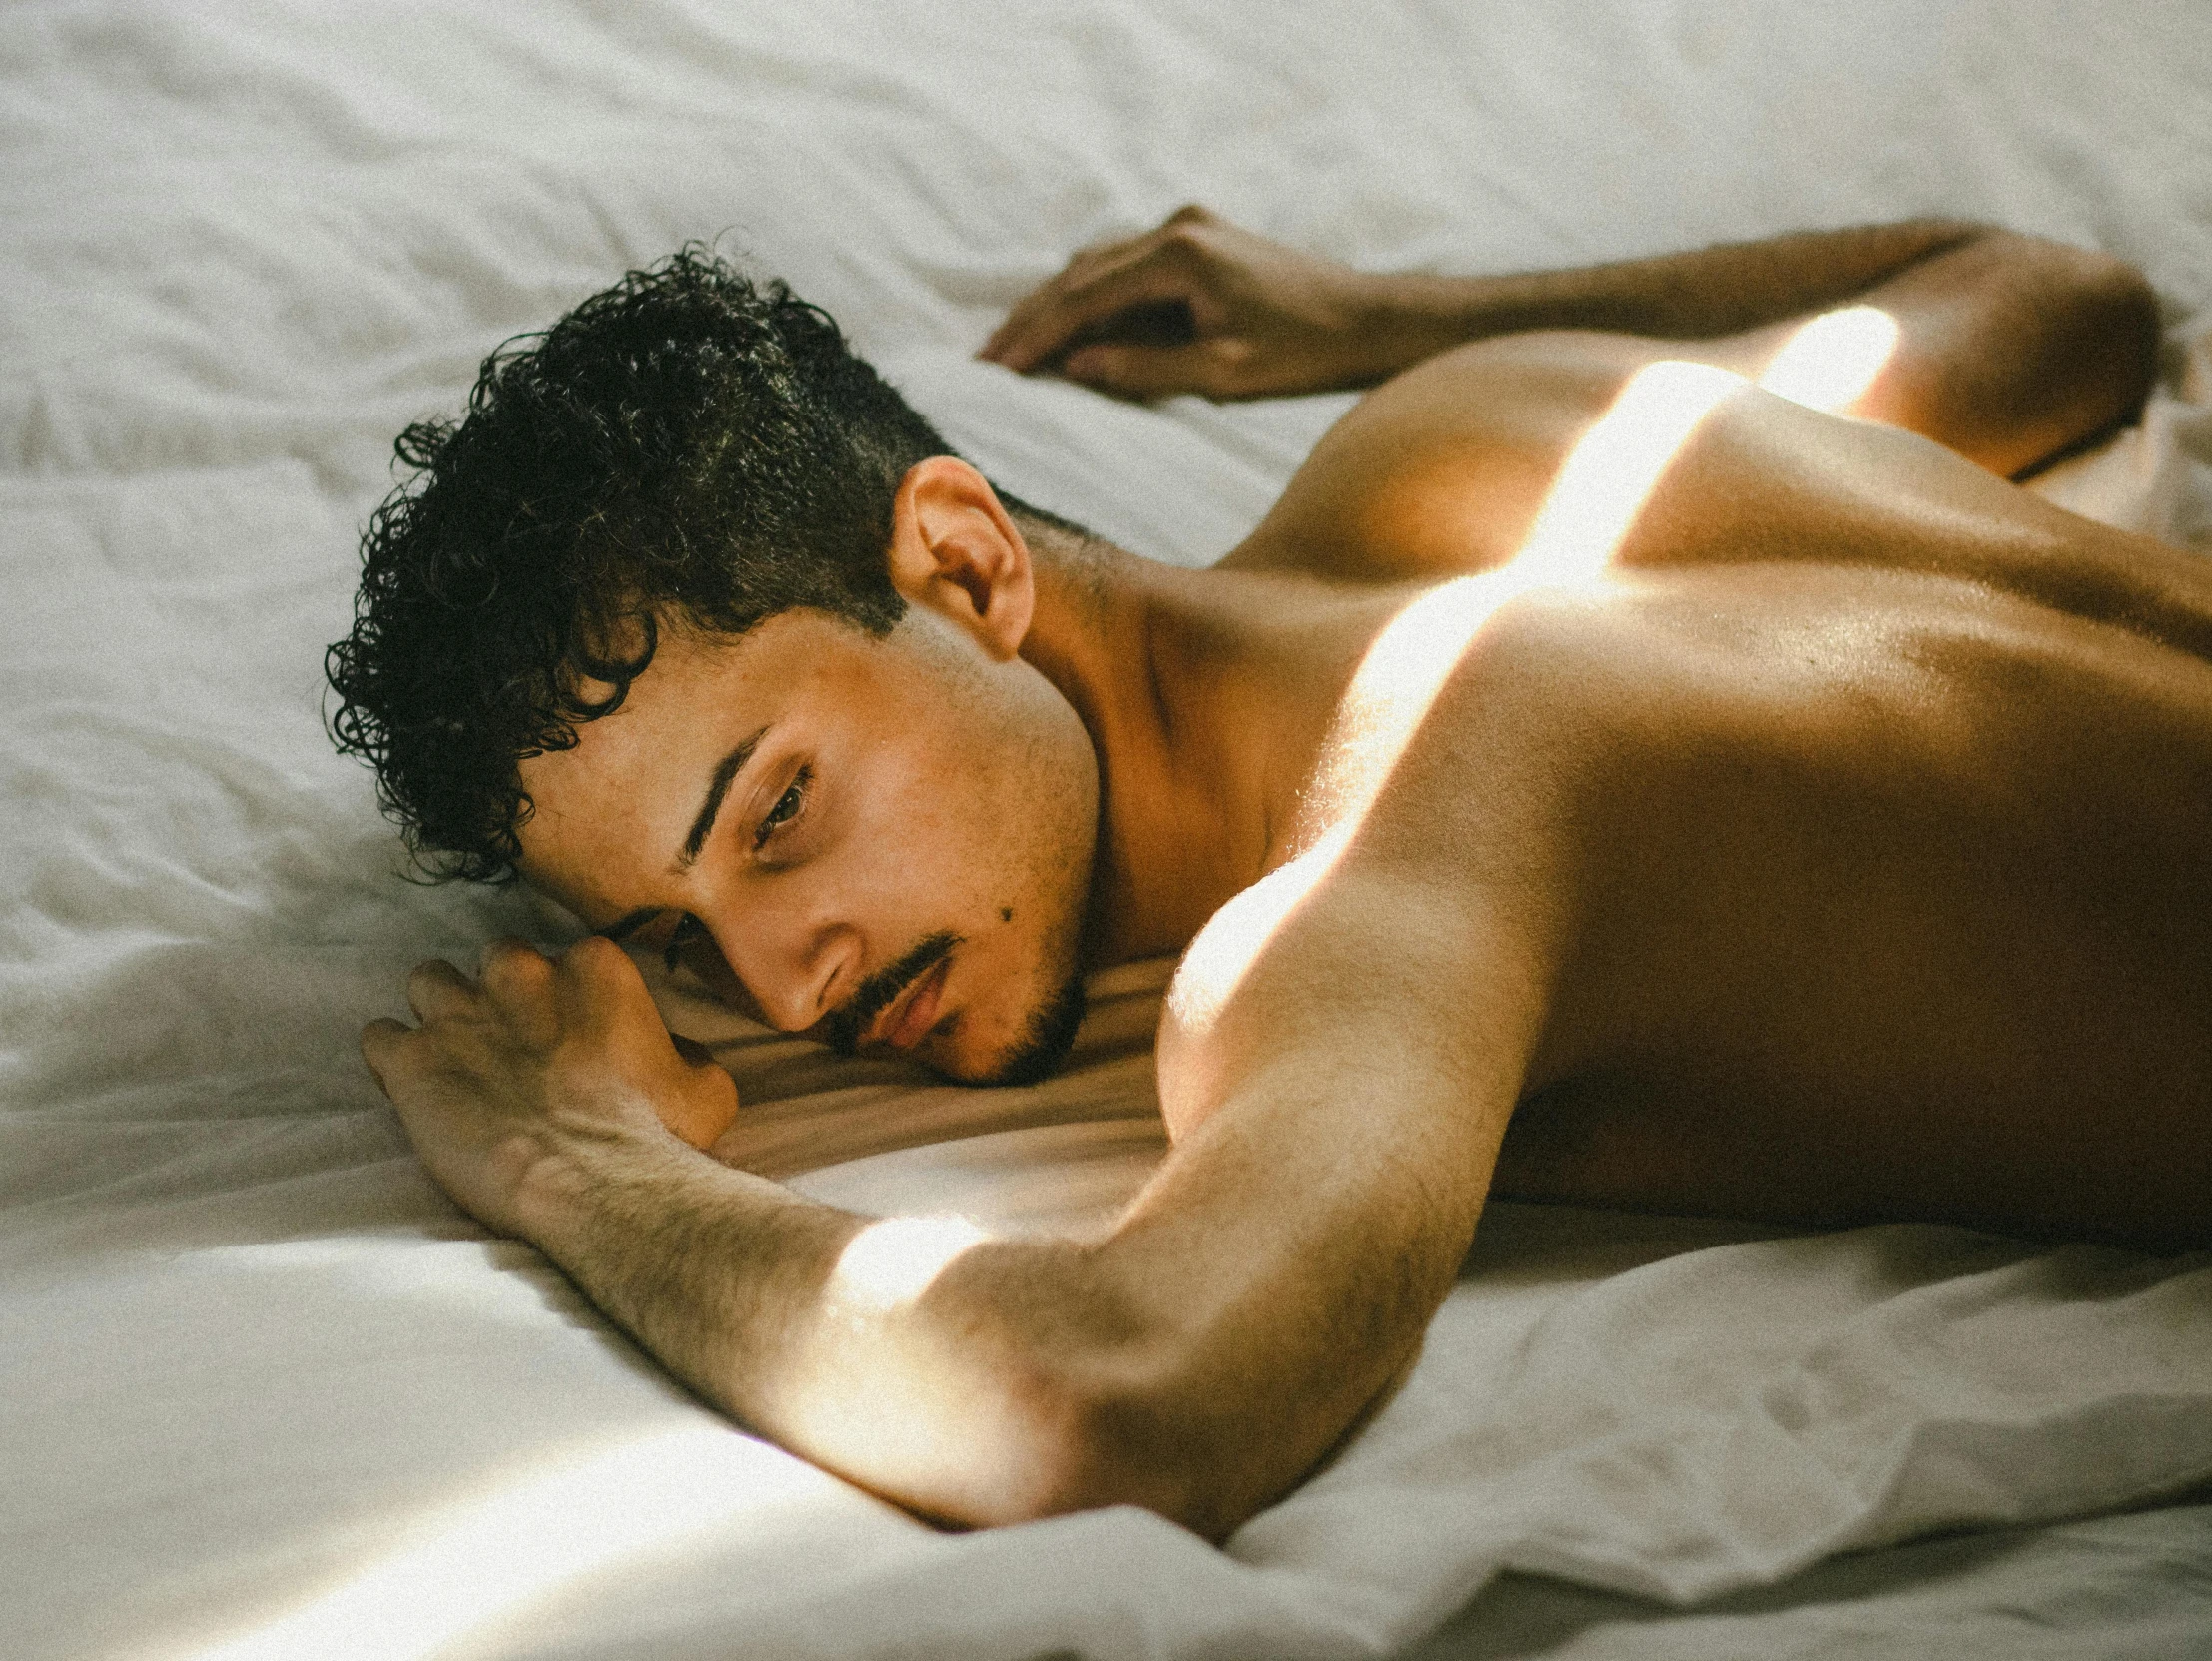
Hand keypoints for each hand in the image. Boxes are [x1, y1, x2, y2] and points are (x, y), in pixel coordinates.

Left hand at [361, 936, 739, 1235]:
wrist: (600, 1189)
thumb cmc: (658, 1139)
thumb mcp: (705, 1084)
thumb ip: (677, 1047)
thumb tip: (665, 1048)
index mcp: (592, 966)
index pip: (565, 961)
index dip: (564, 1004)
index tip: (568, 1041)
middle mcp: (521, 972)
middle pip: (495, 963)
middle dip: (501, 1000)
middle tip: (513, 1052)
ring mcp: (459, 1013)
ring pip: (428, 983)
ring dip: (440, 1016)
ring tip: (456, 1061)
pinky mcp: (412, 1061)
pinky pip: (379, 1037)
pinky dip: (393, 1060)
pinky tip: (415, 1088)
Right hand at [979, 205, 1391, 399]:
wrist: (1366, 320)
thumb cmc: (1302, 352)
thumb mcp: (1220, 372)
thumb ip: (1143, 367)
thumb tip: (1073, 366)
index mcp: (1181, 254)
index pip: (1087, 294)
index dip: (1038, 333)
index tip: (998, 367)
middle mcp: (1178, 227)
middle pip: (1083, 271)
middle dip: (1033, 317)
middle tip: (987, 359)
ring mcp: (1188, 227)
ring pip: (1099, 265)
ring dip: (1058, 307)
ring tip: (1016, 350)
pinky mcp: (1198, 240)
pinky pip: (1127, 268)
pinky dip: (1093, 299)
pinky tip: (1070, 332)